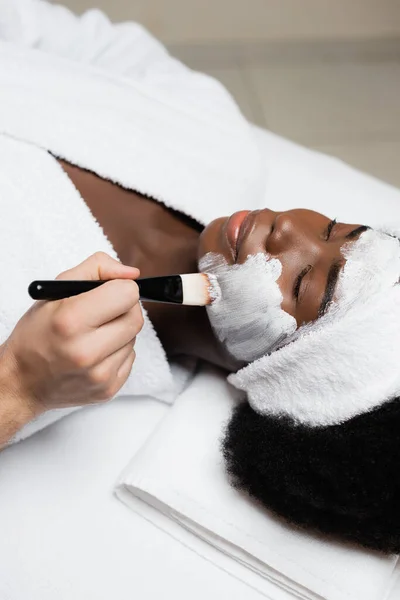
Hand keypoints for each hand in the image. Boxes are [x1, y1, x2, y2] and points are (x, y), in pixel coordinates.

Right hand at [2, 251, 142, 419]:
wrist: (23, 381)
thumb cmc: (38, 332)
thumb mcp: (56, 290)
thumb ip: (97, 269)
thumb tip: (132, 273)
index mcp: (70, 320)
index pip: (127, 294)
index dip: (119, 288)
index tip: (108, 292)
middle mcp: (86, 351)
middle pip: (136, 318)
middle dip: (124, 310)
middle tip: (102, 312)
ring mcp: (99, 375)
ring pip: (134, 339)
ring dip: (120, 332)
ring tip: (93, 335)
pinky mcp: (108, 390)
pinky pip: (130, 359)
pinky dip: (117, 352)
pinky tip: (96, 353)